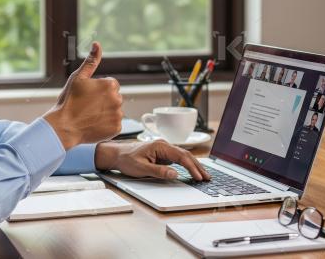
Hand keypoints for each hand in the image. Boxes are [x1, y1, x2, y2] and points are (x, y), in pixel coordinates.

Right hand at [44, 42, 123, 148]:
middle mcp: (118, 98)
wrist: (64, 127)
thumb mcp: (78, 77)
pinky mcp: (117, 128)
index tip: (88, 96)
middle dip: (104, 101)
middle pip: (114, 98)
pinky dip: (106, 125)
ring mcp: (118, 114)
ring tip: (90, 116)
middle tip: (87, 107)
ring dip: (105, 113)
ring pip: (114, 111)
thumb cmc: (69, 101)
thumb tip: (97, 44)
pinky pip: (114, 124)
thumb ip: (91, 61)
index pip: (111, 85)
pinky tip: (94, 124)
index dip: (98, 90)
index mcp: (110, 84)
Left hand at [94, 141, 210, 181]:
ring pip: (183, 156)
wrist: (117, 155)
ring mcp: (164, 149)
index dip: (192, 167)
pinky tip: (193, 170)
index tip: (199, 177)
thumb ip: (159, 171)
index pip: (181, 156)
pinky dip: (187, 165)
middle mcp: (164, 145)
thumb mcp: (141, 168)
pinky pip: (178, 159)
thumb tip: (175, 174)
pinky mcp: (163, 154)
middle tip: (207, 178)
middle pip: (186, 155)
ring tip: (204, 175)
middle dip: (197, 166)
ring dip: (194, 165)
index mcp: (160, 146)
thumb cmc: (127, 160)